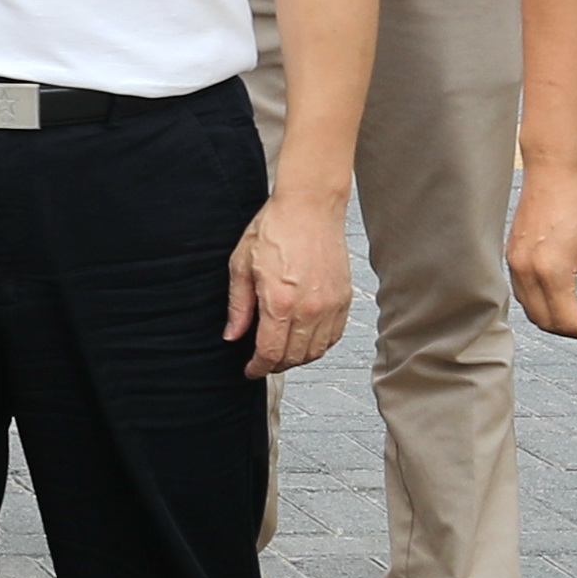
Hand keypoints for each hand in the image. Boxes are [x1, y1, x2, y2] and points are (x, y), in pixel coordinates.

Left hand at [222, 193, 351, 379]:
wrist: (309, 207)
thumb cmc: (275, 228)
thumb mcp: (242, 265)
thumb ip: (238, 307)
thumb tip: (232, 335)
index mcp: (280, 302)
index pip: (270, 352)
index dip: (258, 367)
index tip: (250, 370)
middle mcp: (309, 308)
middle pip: (294, 357)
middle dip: (275, 365)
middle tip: (263, 361)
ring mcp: (330, 305)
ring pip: (316, 351)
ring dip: (297, 358)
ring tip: (282, 351)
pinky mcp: (344, 299)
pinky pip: (333, 336)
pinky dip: (319, 345)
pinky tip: (305, 339)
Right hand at [507, 159, 576, 341]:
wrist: (553, 171)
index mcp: (551, 270)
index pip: (567, 320)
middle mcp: (526, 271)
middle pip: (545, 322)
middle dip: (573, 331)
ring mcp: (514, 263)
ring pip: (531, 310)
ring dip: (556, 319)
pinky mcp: (511, 255)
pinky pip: (523, 293)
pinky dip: (542, 303)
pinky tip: (562, 294)